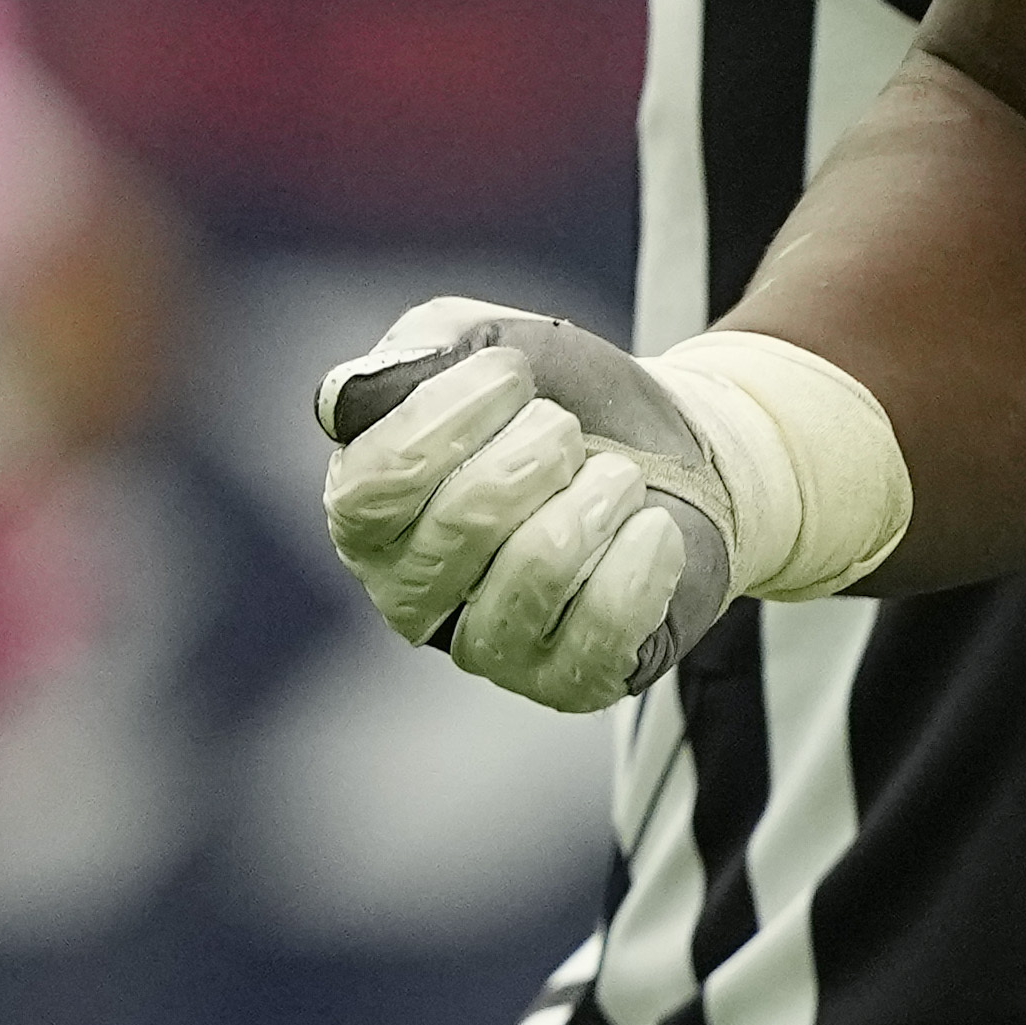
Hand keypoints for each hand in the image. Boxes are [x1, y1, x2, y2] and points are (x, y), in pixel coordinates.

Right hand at [315, 300, 734, 711]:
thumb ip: (417, 350)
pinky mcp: (565, 681)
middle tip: (570, 432)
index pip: (376, 483)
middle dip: (544, 445)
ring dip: (601, 493)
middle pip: (465, 518)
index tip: (513, 373)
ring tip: (617, 477)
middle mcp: (408, 593)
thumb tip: (352, 392)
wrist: (673, 445)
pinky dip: (645, 556)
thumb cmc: (563, 397)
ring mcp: (486, 648)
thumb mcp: (486, 344)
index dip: (450, 416)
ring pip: (540, 564)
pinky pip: (606, 622)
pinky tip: (650, 529)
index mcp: (367, 514)